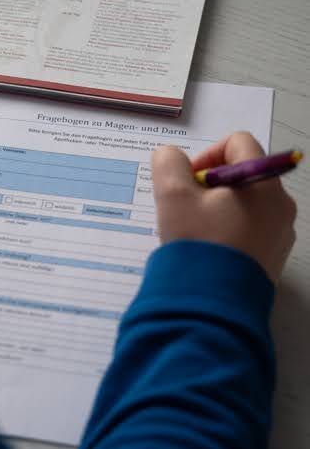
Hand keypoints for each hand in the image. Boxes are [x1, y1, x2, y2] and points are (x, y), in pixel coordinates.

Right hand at [152, 132, 296, 282]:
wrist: (212, 305)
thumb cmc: (197, 245)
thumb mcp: (172, 195)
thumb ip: (168, 163)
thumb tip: (170, 156)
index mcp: (264, 184)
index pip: (238, 143)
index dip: (207, 154)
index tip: (187, 179)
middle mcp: (280, 206)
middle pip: (242, 174)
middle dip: (209, 184)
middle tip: (186, 206)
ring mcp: (280, 233)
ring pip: (245, 203)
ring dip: (217, 207)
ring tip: (194, 230)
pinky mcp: (272, 257)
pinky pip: (250, 229)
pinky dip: (228, 230)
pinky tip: (207, 248)